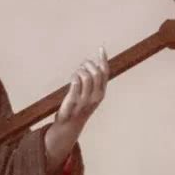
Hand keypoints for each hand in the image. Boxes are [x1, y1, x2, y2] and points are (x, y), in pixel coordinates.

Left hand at [44, 47, 108, 167]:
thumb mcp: (91, 95)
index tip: (100, 48)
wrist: (69, 125)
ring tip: (75, 74)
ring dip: (79, 70)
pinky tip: (73, 78)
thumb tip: (97, 62)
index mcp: (101, 93)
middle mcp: (95, 96)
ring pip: (86, 76)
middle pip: (96, 73)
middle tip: (81, 66)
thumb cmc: (79, 107)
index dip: (103, 59)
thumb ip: (94, 81)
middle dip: (88, 64)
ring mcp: (85, 99)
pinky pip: (76, 83)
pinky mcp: (73, 101)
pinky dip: (74, 77)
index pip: (105, 73)